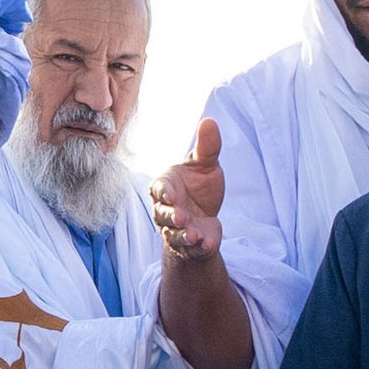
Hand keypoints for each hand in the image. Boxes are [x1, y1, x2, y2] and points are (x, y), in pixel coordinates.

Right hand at [148, 119, 226, 265]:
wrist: (205, 216)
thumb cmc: (199, 186)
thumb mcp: (206, 165)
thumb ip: (207, 147)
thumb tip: (209, 120)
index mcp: (166, 187)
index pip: (159, 188)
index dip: (163, 192)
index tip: (170, 194)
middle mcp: (166, 210)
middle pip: (163, 214)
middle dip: (172, 216)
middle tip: (182, 216)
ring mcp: (176, 229)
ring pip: (174, 234)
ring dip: (183, 235)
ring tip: (194, 234)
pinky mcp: (189, 245)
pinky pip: (190, 248)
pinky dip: (197, 247)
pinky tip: (207, 243)